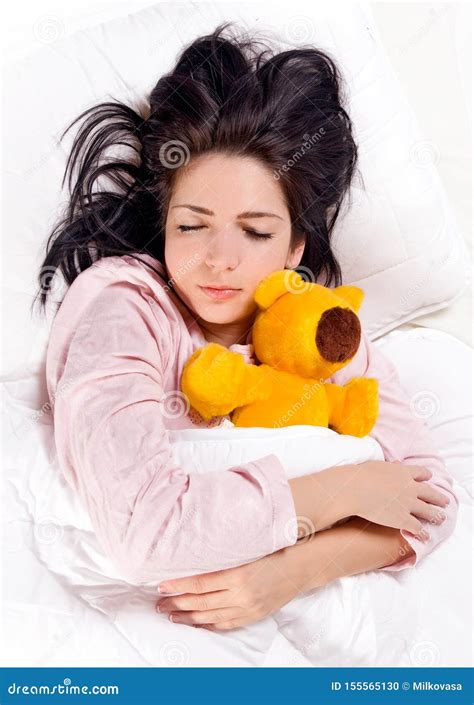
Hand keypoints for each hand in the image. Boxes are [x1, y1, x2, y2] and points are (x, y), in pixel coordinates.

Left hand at [155, 548, 304, 630]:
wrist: (302, 565)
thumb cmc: (275, 548)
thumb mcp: (249, 546)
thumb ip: (225, 552)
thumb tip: (195, 550)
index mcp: (239, 574)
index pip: (200, 582)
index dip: (179, 585)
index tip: (162, 584)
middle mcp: (242, 594)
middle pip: (201, 601)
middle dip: (176, 602)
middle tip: (158, 602)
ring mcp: (248, 608)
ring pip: (211, 615)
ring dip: (188, 616)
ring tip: (170, 614)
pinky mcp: (255, 615)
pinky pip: (227, 623)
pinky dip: (209, 624)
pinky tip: (196, 622)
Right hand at [346, 460, 449, 537]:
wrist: (355, 490)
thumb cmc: (360, 475)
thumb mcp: (377, 465)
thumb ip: (389, 466)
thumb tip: (395, 463)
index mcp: (404, 472)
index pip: (421, 473)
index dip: (426, 476)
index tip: (429, 479)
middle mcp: (410, 487)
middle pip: (430, 493)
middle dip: (439, 498)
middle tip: (445, 501)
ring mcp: (408, 504)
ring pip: (429, 511)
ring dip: (436, 516)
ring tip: (441, 519)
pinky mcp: (403, 519)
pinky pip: (417, 528)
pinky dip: (423, 533)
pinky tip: (425, 537)